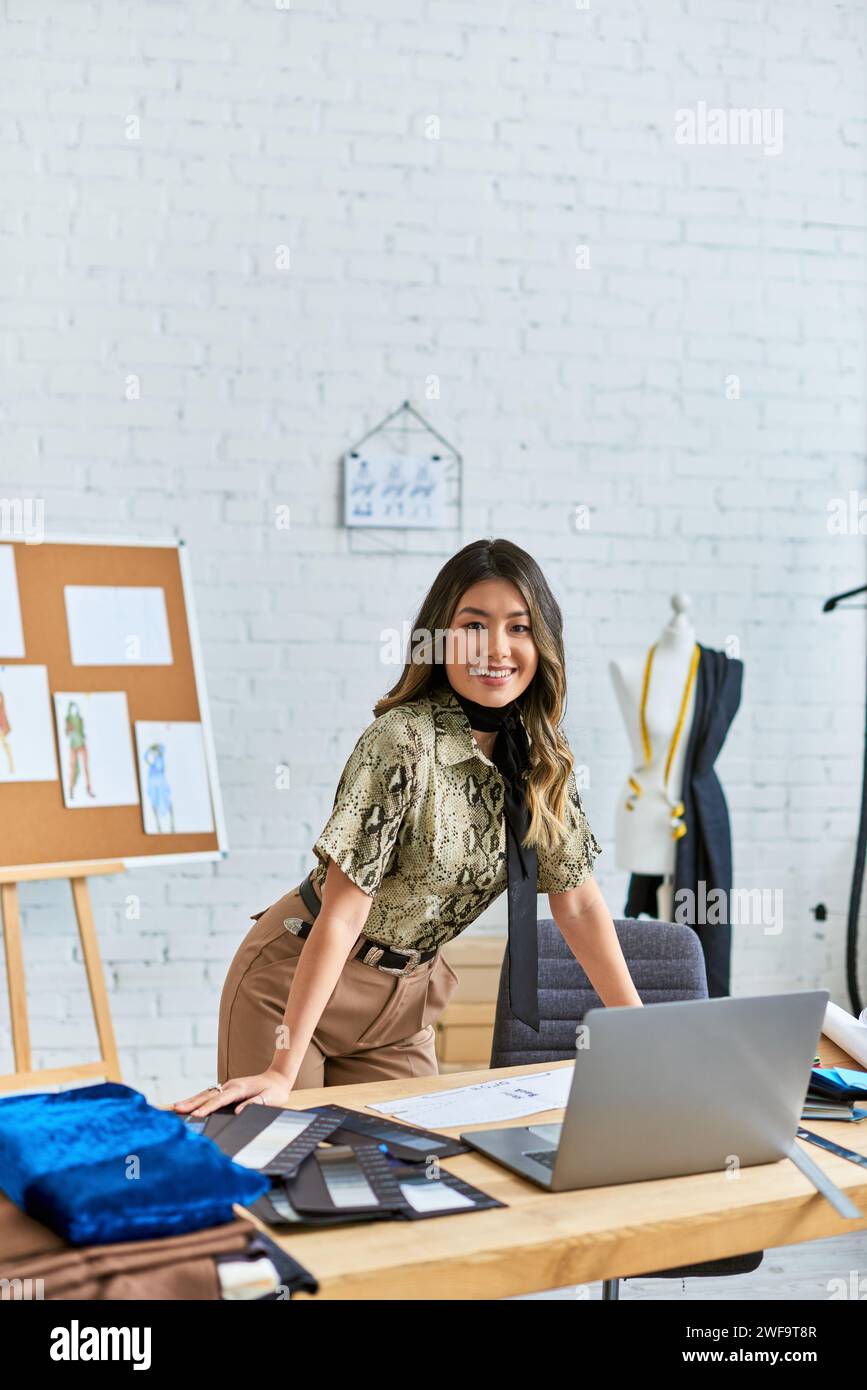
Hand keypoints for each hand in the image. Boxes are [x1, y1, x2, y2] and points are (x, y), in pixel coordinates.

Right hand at [172, 1067, 296, 1117]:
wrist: (278, 1078)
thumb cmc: (274, 1091)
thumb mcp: (269, 1099)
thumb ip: (253, 1104)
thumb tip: (238, 1112)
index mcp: (239, 1088)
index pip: (220, 1100)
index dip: (207, 1108)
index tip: (196, 1114)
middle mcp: (231, 1085)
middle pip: (208, 1095)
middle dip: (192, 1102)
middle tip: (176, 1109)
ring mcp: (228, 1086)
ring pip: (207, 1093)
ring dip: (192, 1100)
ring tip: (176, 1107)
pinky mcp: (227, 1090)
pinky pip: (210, 1094)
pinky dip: (198, 1099)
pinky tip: (189, 1104)